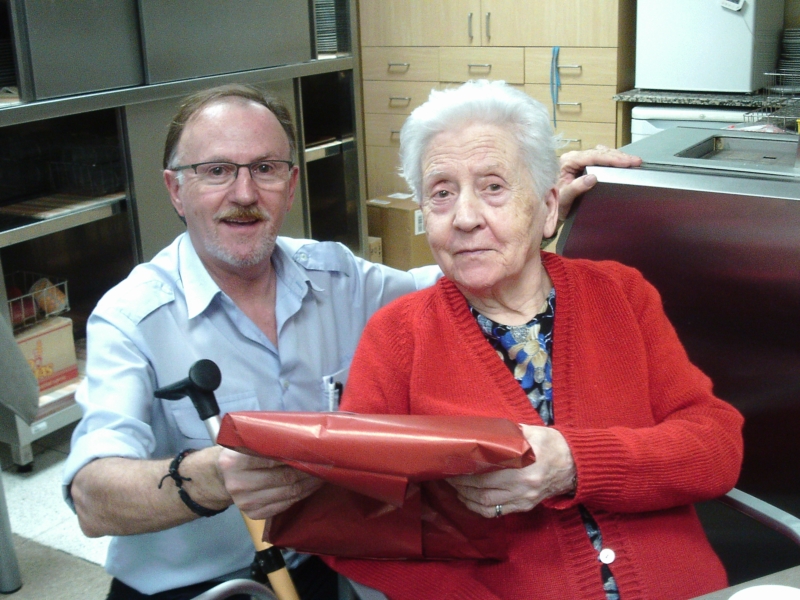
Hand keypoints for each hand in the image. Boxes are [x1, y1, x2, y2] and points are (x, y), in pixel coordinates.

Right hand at [217, 449, 323, 519]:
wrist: (222, 477)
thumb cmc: (241, 454)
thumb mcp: (247, 442)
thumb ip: (268, 441)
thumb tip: (304, 438)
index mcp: (234, 462)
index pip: (272, 458)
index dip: (296, 455)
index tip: (314, 451)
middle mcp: (238, 484)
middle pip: (283, 478)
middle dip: (308, 471)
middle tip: (324, 463)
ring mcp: (245, 503)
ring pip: (287, 494)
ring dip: (308, 485)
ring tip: (322, 474)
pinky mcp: (253, 515)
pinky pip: (284, 506)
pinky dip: (300, 496)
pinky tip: (310, 487)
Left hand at [446, 425, 575, 517]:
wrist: (575, 464)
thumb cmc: (550, 444)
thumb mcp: (531, 432)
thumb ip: (507, 434)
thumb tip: (481, 432)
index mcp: (523, 467)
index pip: (486, 473)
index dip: (466, 471)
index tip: (452, 465)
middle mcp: (523, 487)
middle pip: (482, 490)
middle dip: (461, 485)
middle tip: (447, 475)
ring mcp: (524, 499)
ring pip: (487, 505)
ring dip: (466, 498)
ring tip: (454, 488)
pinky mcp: (525, 507)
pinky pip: (497, 512)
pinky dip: (479, 508)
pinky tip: (469, 499)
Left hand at [557, 145, 641, 220]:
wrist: (550, 208)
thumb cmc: (556, 204)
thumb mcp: (565, 198)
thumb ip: (576, 188)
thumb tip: (592, 177)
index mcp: (567, 162)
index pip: (593, 156)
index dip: (612, 158)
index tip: (627, 162)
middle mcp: (573, 158)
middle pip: (599, 152)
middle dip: (619, 156)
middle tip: (636, 161)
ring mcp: (578, 160)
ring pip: (601, 153)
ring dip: (617, 157)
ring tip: (632, 162)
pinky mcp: (583, 164)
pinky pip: (599, 158)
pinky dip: (612, 160)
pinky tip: (621, 163)